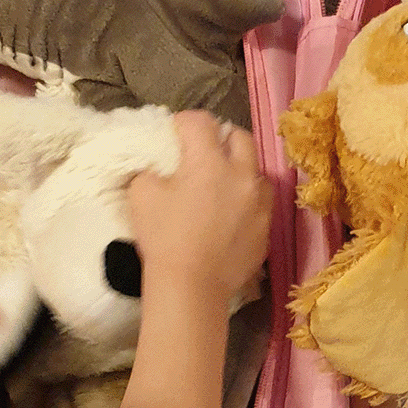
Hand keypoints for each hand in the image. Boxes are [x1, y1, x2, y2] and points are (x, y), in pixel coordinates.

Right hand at [127, 111, 272, 305]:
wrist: (193, 286)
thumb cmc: (164, 238)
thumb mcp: (141, 195)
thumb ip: (152, 170)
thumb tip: (162, 168)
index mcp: (209, 161)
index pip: (200, 121)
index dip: (184, 122)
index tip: (175, 133)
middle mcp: (242, 175)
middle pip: (240, 137)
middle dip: (221, 137)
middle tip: (204, 152)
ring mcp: (260, 202)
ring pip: (257, 171)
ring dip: (241, 169)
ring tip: (224, 183)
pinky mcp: (266, 228)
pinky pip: (261, 203)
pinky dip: (248, 200)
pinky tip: (233, 213)